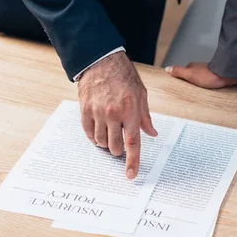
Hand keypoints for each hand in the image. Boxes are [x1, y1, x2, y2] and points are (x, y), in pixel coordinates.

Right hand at [78, 51, 156, 179]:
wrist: (101, 61)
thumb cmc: (124, 76)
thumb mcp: (141, 94)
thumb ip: (145, 117)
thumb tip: (152, 134)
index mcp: (130, 110)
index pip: (132, 142)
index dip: (132, 161)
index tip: (131, 175)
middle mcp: (113, 113)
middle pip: (115, 146)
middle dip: (119, 150)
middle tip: (121, 141)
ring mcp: (97, 112)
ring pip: (101, 142)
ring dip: (107, 143)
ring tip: (111, 132)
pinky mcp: (84, 110)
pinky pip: (89, 133)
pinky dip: (95, 137)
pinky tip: (99, 130)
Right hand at [165, 63, 236, 88]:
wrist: (226, 74)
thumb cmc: (209, 75)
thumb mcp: (190, 75)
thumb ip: (179, 72)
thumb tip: (167, 68)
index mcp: (192, 67)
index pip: (184, 74)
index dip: (182, 80)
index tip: (180, 87)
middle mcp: (200, 68)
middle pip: (193, 77)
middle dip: (191, 83)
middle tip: (190, 92)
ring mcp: (209, 71)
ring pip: (202, 80)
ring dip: (201, 85)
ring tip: (199, 94)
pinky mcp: (217, 76)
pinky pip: (211, 82)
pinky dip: (209, 86)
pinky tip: (209, 91)